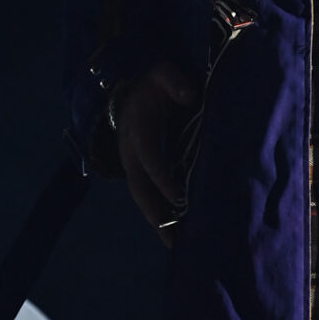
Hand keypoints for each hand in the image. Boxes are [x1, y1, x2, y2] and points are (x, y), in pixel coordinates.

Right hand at [112, 61, 199, 243]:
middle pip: (141, 190)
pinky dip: (160, 214)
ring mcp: (134, 165)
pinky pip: (149, 196)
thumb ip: (175, 82)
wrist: (129, 92)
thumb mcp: (163, 74)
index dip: (163, 178)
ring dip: (158, 222)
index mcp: (139, 132)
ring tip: (176, 245)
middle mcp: (132, 154)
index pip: (151, 159)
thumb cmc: (152, 85)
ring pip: (144, 198)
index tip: (178, 198)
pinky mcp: (141, 172)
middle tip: (173, 240)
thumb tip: (190, 94)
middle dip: (156, 215)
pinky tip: (176, 231)